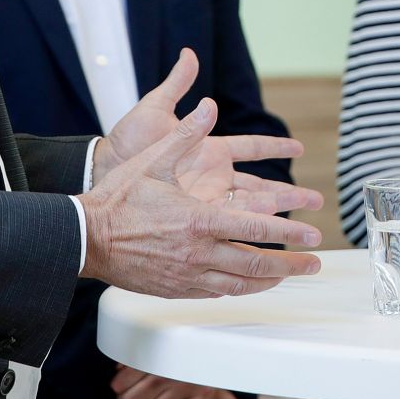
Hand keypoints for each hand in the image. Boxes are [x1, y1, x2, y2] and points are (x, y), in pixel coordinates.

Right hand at [78, 97, 322, 294]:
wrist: (85, 237)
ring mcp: (187, 274)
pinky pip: (216, 293)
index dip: (289, 233)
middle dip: (291, 265)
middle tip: (314, 262)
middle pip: (256, 265)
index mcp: (199, 220)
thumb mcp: (154, 158)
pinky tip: (247, 284)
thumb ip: (187, 134)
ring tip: (289, 276)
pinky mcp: (175, 288)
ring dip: (270, 282)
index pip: (256, 229)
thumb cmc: (119, 198)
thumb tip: (209, 105)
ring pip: (239, 285)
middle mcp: (198, 252)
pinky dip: (238, 289)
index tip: (312, 235)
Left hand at [95, 49, 323, 215]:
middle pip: (260, 184)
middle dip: (289, 192)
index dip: (275, 146)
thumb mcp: (154, 110)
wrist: (100, 175)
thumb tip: (188, 54)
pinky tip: (268, 243)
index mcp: (209, 149)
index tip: (299, 148)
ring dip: (276, 216)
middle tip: (316, 200)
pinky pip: (228, 229)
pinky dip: (249, 234)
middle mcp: (212, 176)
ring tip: (304, 224)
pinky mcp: (194, 221)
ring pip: (250, 209)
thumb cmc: (125, 143)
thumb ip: (177, 84)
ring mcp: (205, 200)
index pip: (251, 147)